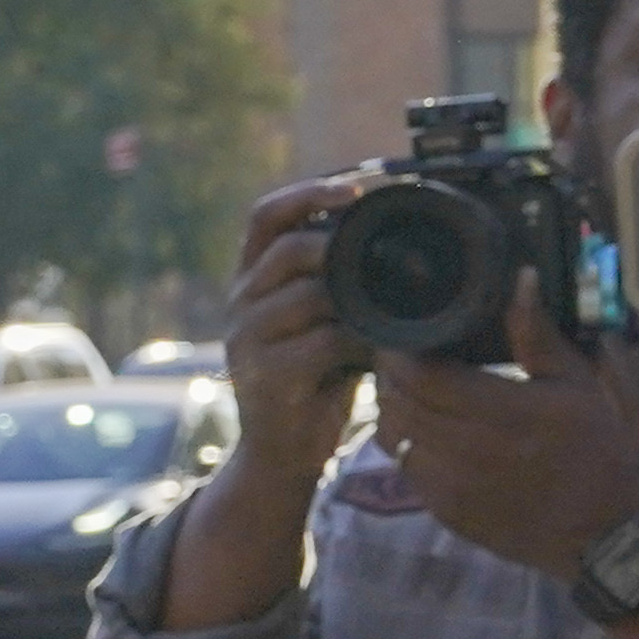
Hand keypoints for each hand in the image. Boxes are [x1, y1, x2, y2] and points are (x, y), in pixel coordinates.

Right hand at [215, 179, 381, 489]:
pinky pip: (322, 342)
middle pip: (288, 248)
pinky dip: (361, 343)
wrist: (282, 452)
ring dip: (358, 299)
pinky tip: (381, 350)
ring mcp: (247, 340)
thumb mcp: (322, 319)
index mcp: (252, 280)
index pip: (265, 216)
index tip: (357, 186)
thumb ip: (339, 280)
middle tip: (388, 251)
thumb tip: (398, 238)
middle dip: (341, 244)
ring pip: (309, 293)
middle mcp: (240, 303)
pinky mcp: (266, 376)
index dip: (308, 192)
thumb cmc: (314, 379)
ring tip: (390, 310)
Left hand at [368, 289, 638, 638]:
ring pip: (392, 437)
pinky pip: (405, 469)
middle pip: (397, 404)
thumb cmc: (597, 451)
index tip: (399, 335)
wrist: (604, 533)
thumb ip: (537, 334)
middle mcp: (467, 450)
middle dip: (390, 376)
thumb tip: (520, 278)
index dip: (399, 353)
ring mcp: (451, 486)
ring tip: (407, 390)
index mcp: (501, 412)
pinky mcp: (445, 513)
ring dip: (392, 410)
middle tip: (398, 357)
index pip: (420, 376)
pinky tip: (424, 430)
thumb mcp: (577, 385)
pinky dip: (406, 444)